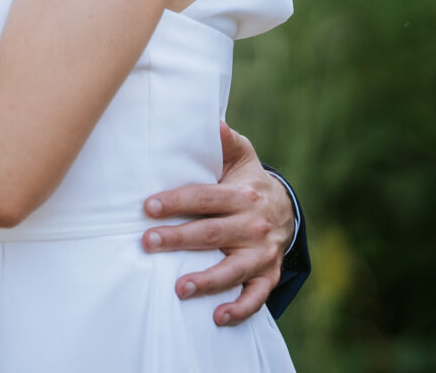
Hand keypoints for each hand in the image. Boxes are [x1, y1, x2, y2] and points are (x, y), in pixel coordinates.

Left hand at [140, 122, 293, 325]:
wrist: (287, 210)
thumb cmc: (249, 181)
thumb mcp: (242, 157)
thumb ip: (225, 141)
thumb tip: (212, 120)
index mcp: (243, 195)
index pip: (205, 198)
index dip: (176, 201)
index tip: (148, 207)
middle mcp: (253, 225)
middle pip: (212, 233)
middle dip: (179, 239)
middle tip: (148, 243)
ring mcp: (261, 253)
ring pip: (232, 269)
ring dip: (206, 280)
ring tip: (179, 288)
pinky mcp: (267, 275)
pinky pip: (255, 296)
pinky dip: (239, 309)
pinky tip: (216, 316)